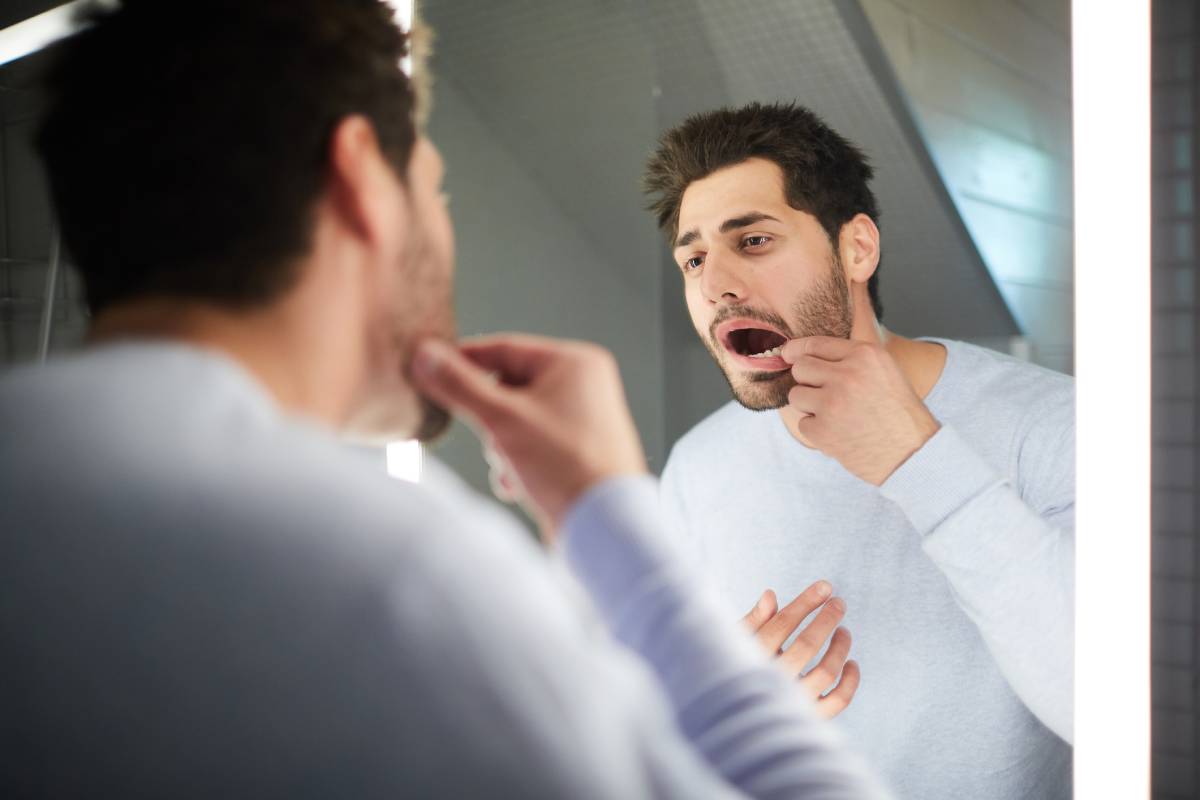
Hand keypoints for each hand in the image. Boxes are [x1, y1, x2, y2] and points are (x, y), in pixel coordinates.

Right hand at [410, 334, 647, 540]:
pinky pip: (532, 446)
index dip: (463, 361)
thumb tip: (425, 355)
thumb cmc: (566, 466)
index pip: (504, 348)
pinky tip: (518, 485)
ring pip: (515, 421)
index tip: (429, 371)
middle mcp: (584, 386)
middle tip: (490, 439)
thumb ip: (460, 385)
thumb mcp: (501, 419)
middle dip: (490, 420)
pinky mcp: (577, 453)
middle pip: (508, 388)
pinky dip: (517, 464)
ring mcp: (582, 420)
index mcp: (575, 363)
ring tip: (513, 468)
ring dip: (501, 447)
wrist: (603, 526)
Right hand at [741, 583, 859, 718]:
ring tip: (844, 632)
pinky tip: (851, 664)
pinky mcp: (810, 718)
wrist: (732, 718)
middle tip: (839, 603)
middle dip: (827, 618)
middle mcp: (773, 681)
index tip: (825, 586)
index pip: (784, 623)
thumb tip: (770, 595)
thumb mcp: (735, 644)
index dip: (806, 602)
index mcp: (753, 658)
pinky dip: (851, 682)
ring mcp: (793, 701)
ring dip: (840, 647)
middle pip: (808, 644)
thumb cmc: (733, 672)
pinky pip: (838, 701)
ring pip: (827, 672)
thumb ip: (753, 621)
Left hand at [781, 337, 940, 485]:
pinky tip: (840, 433)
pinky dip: (817, 431)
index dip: (797, 350)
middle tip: (825, 394)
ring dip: (810, 406)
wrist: (912, 454)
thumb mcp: (884, 371)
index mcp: (865, 355)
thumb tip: (805, 354)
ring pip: (796, 395)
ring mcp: (832, 403)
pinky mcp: (823, 430)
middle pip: (800, 368)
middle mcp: (847, 375)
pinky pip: (803, 424)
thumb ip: (851, 359)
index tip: (788, 354)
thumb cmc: (899, 414)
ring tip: (836, 415)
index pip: (816, 344)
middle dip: (807, 380)